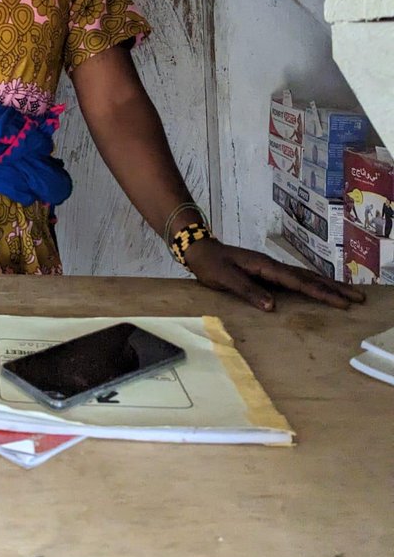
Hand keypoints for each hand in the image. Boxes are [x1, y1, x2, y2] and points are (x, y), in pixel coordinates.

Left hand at [184, 238, 364, 311]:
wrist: (199, 250)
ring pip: (304, 276)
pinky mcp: (267, 272)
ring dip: (326, 285)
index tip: (341, 302)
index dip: (320, 293)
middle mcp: (272, 265)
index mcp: (265, 267)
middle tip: (358, 298)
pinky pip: (295, 279)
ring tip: (347, 294)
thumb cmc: (210, 264)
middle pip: (308, 277)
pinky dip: (312, 284)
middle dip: (333, 288)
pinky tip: (319, 289)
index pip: (298, 282)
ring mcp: (270, 268)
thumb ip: (248, 291)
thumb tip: (272, 307)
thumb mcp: (225, 279)